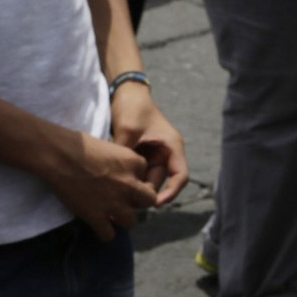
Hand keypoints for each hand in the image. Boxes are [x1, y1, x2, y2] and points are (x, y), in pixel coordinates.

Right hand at [47, 129, 160, 240]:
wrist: (58, 155)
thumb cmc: (78, 145)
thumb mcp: (109, 146)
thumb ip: (120, 162)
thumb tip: (119, 173)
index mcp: (132, 162)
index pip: (146, 175)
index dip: (135, 178)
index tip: (122, 178)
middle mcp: (129, 184)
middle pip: (149, 200)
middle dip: (138, 201)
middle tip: (124, 199)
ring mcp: (114, 203)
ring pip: (131, 222)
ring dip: (122, 219)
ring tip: (110, 214)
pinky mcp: (97, 217)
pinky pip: (109, 235)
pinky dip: (103, 232)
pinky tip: (97, 225)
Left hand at [109, 84, 188, 208]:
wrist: (125, 93)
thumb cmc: (132, 107)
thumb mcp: (128, 130)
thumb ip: (126, 155)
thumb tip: (117, 179)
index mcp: (172, 146)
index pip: (180, 177)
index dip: (171, 193)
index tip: (155, 204)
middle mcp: (167, 153)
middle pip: (159, 182)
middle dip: (145, 192)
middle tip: (125, 199)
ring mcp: (155, 155)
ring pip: (147, 180)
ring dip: (135, 185)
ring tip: (118, 190)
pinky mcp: (143, 156)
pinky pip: (139, 173)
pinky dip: (129, 178)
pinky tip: (115, 181)